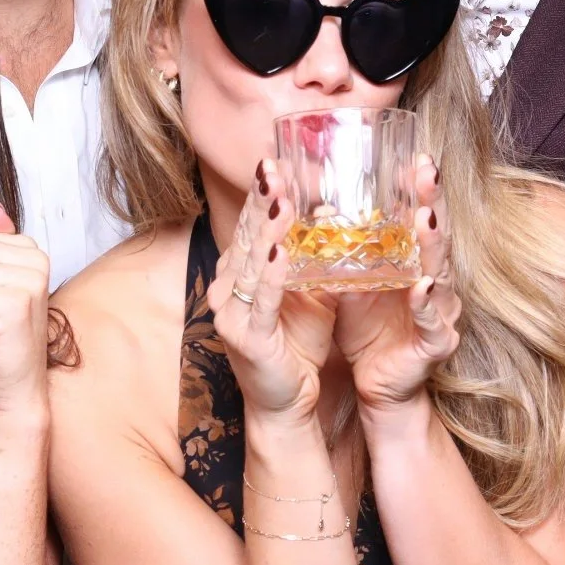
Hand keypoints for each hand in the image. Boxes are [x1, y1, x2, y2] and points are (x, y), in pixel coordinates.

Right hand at [207, 159, 336, 425]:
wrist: (286, 403)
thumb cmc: (296, 346)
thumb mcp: (309, 293)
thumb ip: (315, 260)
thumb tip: (336, 220)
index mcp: (243, 273)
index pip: (252, 225)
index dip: (261, 193)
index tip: (272, 160)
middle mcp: (229, 287)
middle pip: (246, 235)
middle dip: (259, 200)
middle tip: (270, 165)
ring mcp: (232, 312)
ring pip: (249, 261)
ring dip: (265, 228)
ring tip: (278, 197)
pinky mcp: (246, 337)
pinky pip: (261, 300)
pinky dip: (270, 274)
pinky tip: (280, 251)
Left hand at [332, 155, 461, 418]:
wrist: (377, 384)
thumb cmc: (367, 329)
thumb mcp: (351, 283)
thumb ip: (343, 251)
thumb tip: (320, 209)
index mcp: (414, 265)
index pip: (422, 220)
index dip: (422, 190)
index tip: (419, 158)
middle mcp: (434, 283)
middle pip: (438, 238)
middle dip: (433, 203)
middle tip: (428, 171)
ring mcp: (440, 313)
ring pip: (441, 274)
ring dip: (433, 246)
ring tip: (426, 219)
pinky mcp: (434, 345)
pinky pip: (433, 323)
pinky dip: (427, 305)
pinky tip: (421, 287)